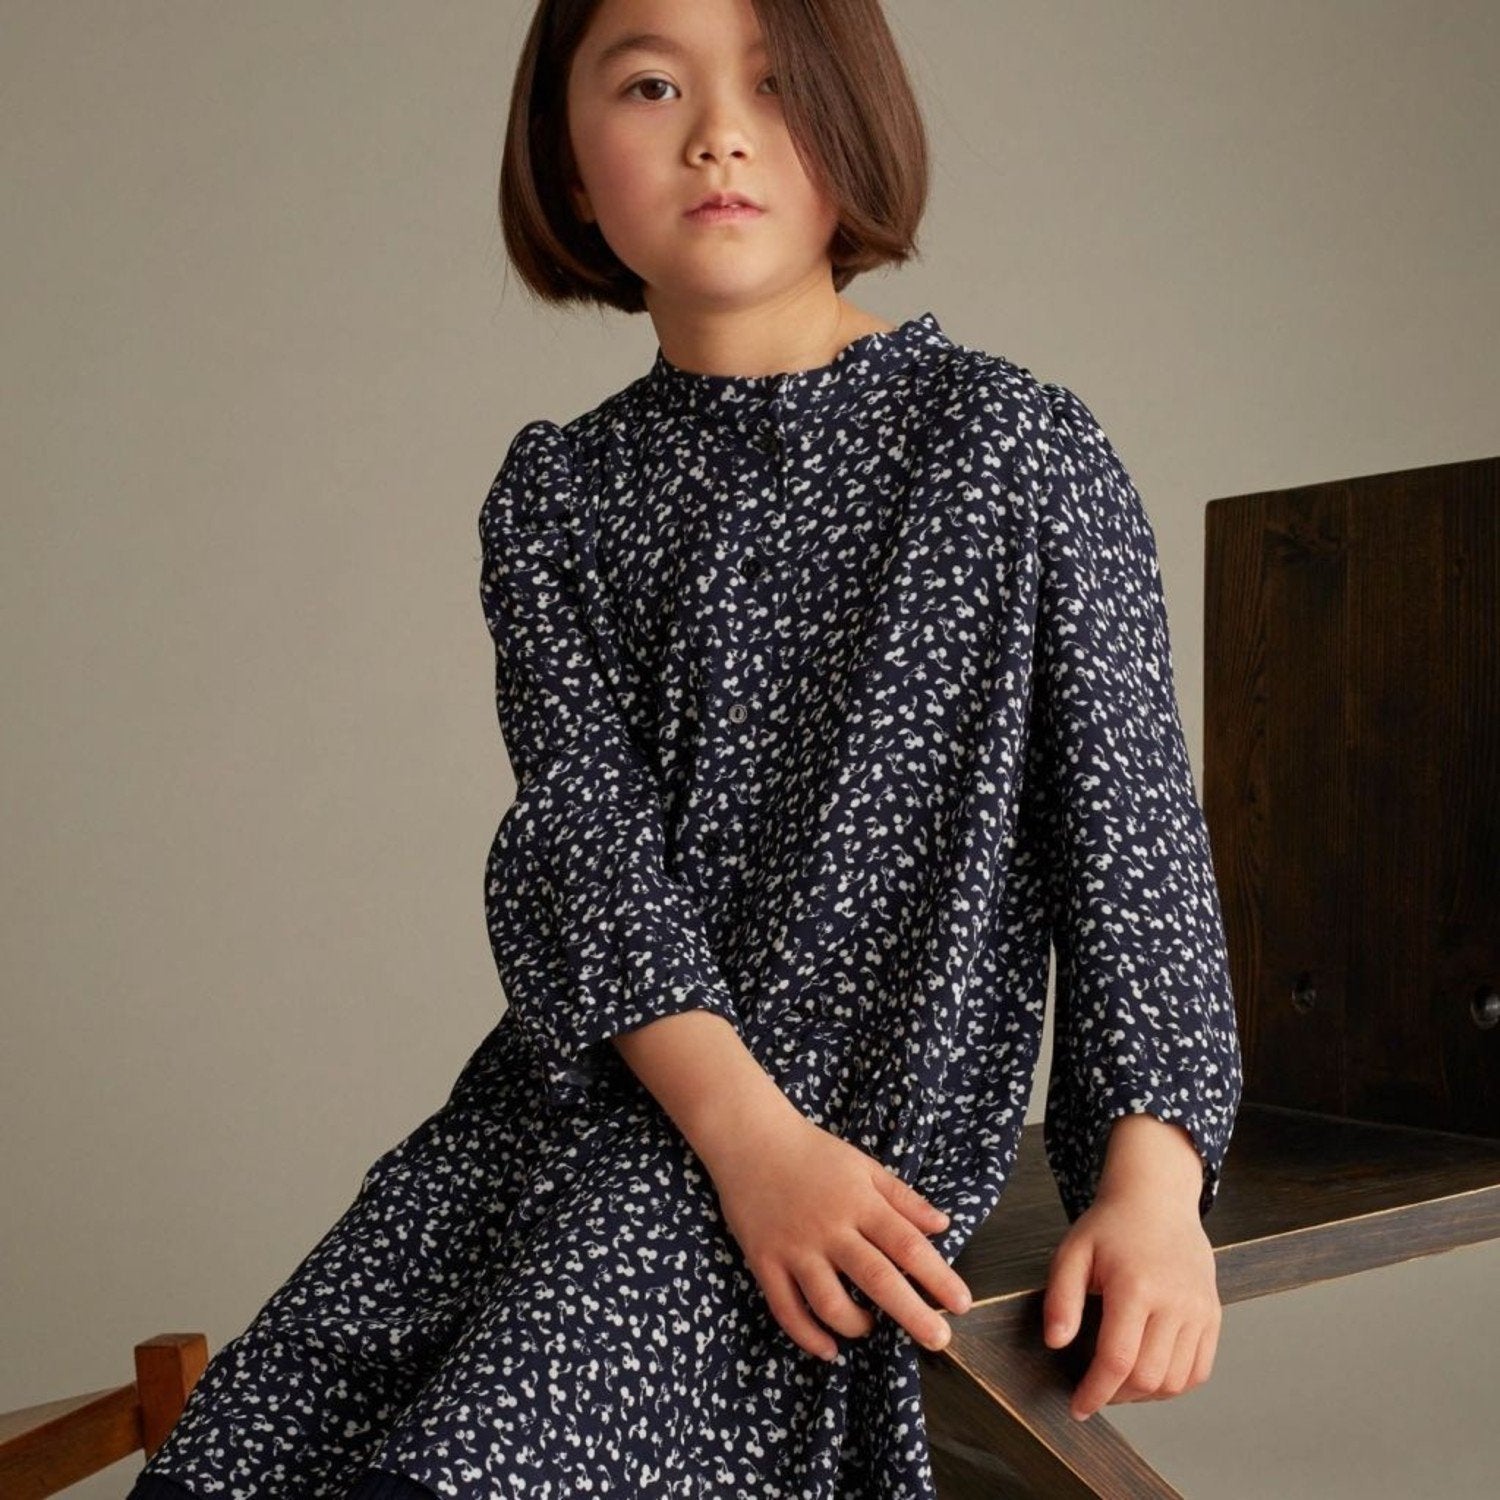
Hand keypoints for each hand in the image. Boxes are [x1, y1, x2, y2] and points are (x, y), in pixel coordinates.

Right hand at [702, 1105, 973, 1361]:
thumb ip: (903, 1198)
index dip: (937, 1277)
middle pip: (877, 1278)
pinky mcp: (764, 1261)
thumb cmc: (813, 1152)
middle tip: (938, 1340)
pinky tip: (829, 1348)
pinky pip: (786, 1309)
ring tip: (870, 1328)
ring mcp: (795, 1247)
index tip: (961, 1304)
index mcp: (859, 1202)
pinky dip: (808, 1336)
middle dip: (912, 1314)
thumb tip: (943, 1225)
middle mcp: (830, 1228)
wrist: (750, 1139)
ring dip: (856, 1325)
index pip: (907, 1245)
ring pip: (830, 1302)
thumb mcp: (864, 1165)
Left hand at [1042, 1184, 1221, 1420]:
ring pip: (1175, 1381)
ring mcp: (1199, 1311)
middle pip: (1148, 1377)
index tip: (1078, 1407)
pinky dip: (1173, 1384)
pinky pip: (1198, 1371)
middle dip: (1116, 1395)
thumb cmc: (1111, 1226)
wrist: (1158, 1200)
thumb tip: (1056, 1343)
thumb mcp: (1073, 1252)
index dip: (1095, 1392)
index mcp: (1136, 1286)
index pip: (1117, 1360)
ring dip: (1144, 1395)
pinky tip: (1149, 1374)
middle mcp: (1175, 1302)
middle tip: (1095, 1389)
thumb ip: (1061, 1299)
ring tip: (1119, 1381)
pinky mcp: (1213, 1316)